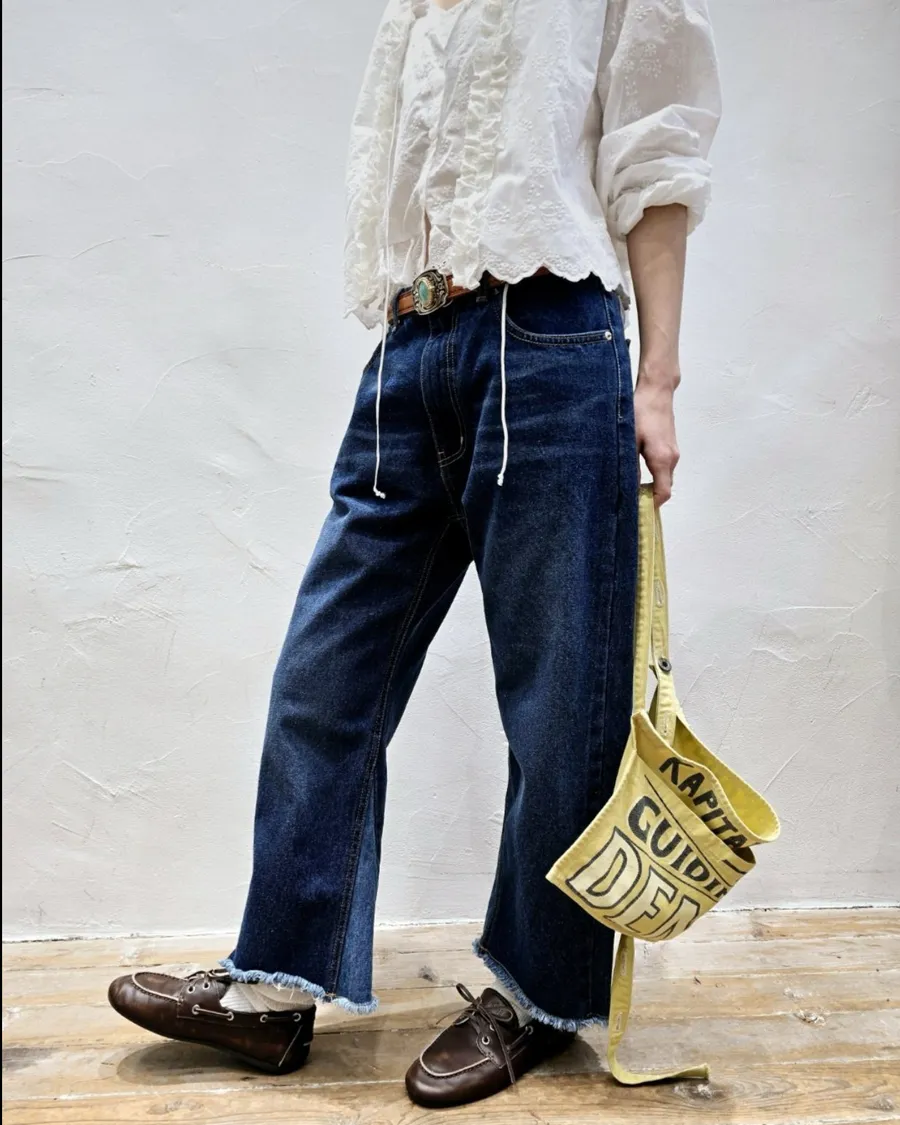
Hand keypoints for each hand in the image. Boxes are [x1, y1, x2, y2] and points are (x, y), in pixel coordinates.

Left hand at [634, 363, 679, 505]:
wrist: (656, 391)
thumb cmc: (641, 412)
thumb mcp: (629, 440)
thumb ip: (629, 465)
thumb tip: (625, 487)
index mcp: (662, 459)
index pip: (662, 493)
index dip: (650, 505)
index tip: (636, 510)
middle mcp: (672, 458)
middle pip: (663, 487)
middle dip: (648, 497)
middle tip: (628, 500)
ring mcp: (673, 452)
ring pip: (663, 477)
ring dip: (649, 485)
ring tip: (629, 486)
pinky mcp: (670, 446)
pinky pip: (663, 468)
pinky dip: (653, 475)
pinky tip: (636, 470)